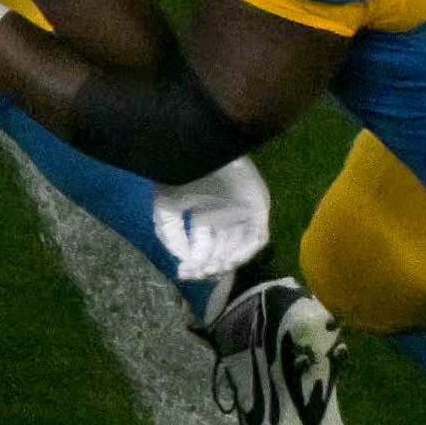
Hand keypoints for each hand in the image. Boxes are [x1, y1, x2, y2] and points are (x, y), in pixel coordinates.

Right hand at [152, 158, 272, 283]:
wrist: (202, 151)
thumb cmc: (182, 176)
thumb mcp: (167, 206)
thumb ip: (170, 233)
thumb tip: (181, 258)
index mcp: (204, 218)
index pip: (202, 248)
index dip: (193, 262)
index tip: (183, 272)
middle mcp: (224, 220)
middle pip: (220, 252)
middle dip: (208, 265)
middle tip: (198, 273)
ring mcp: (243, 216)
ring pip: (238, 249)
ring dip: (225, 262)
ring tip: (212, 267)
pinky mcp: (258, 211)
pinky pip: (256, 239)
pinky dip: (244, 251)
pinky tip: (229, 258)